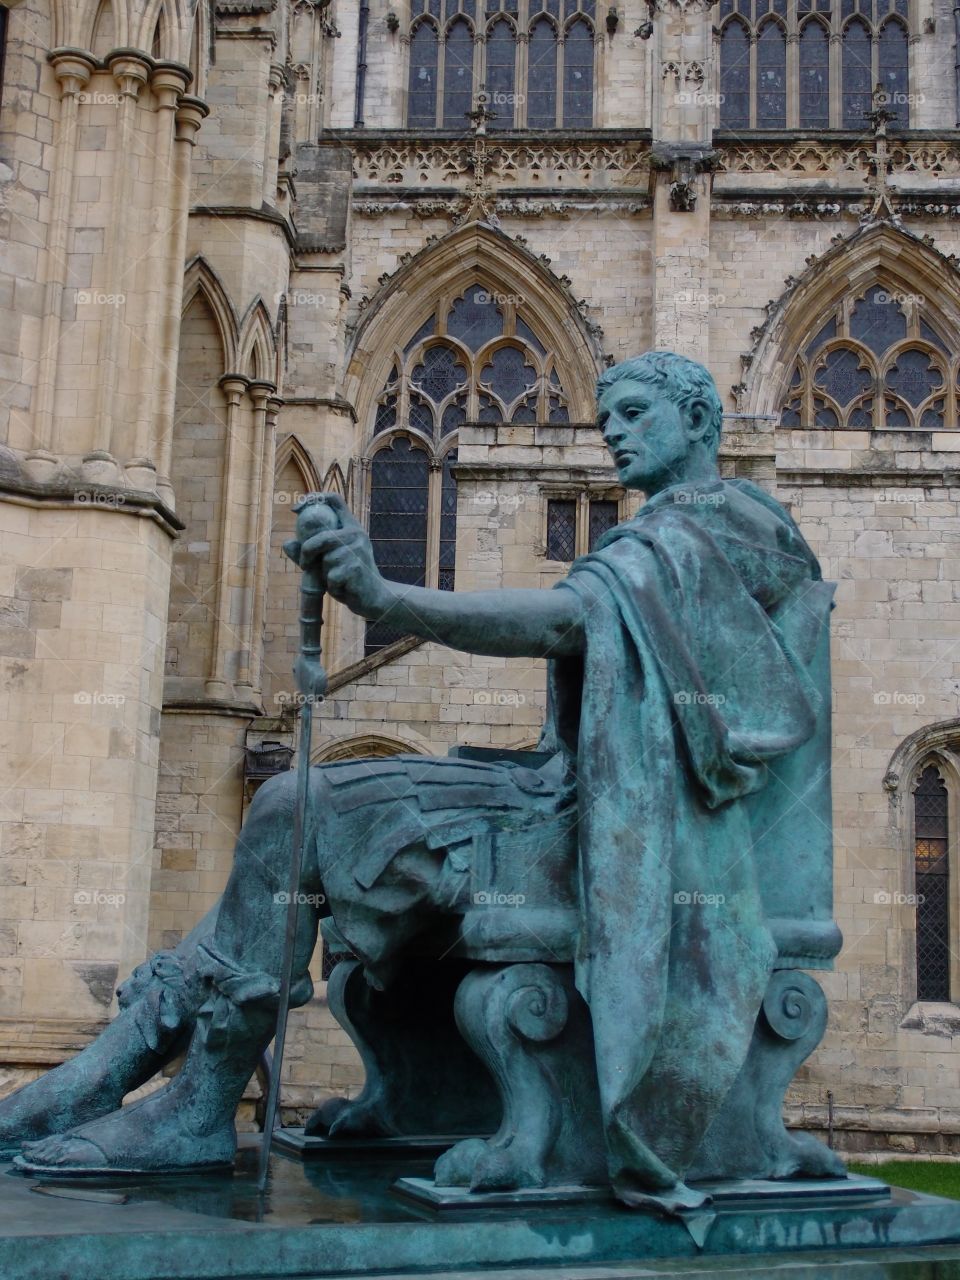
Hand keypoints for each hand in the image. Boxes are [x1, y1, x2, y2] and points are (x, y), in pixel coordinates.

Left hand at [295, 495, 385, 616]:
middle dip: (307, 552)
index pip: (335, 500)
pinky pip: (331, 576)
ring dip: (325, 574)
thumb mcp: (330, 562)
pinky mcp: (355, 568)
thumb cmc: (350, 578)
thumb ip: (311, 552)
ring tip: (338, 580)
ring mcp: (357, 550)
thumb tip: (287, 543)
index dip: (313, 498)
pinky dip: (333, 586)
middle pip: (320, 537)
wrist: (374, 597)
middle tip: (304, 564)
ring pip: (326, 559)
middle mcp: (356, 534)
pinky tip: (344, 589)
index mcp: (352, 527)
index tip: (296, 508)